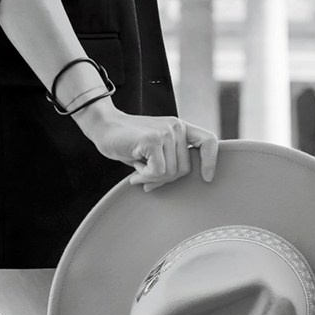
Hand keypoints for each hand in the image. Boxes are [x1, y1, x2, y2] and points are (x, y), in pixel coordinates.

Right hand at [80, 102, 218, 187]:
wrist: (104, 127)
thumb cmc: (129, 143)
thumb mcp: (155, 150)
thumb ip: (170, 161)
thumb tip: (181, 187)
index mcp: (180, 128)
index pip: (208, 141)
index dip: (211, 161)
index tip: (207, 178)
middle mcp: (176, 127)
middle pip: (184, 169)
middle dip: (165, 179)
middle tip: (146, 176)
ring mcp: (165, 132)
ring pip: (170, 173)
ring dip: (152, 177)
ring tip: (139, 166)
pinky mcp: (153, 140)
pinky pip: (158, 172)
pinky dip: (145, 175)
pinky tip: (135, 165)